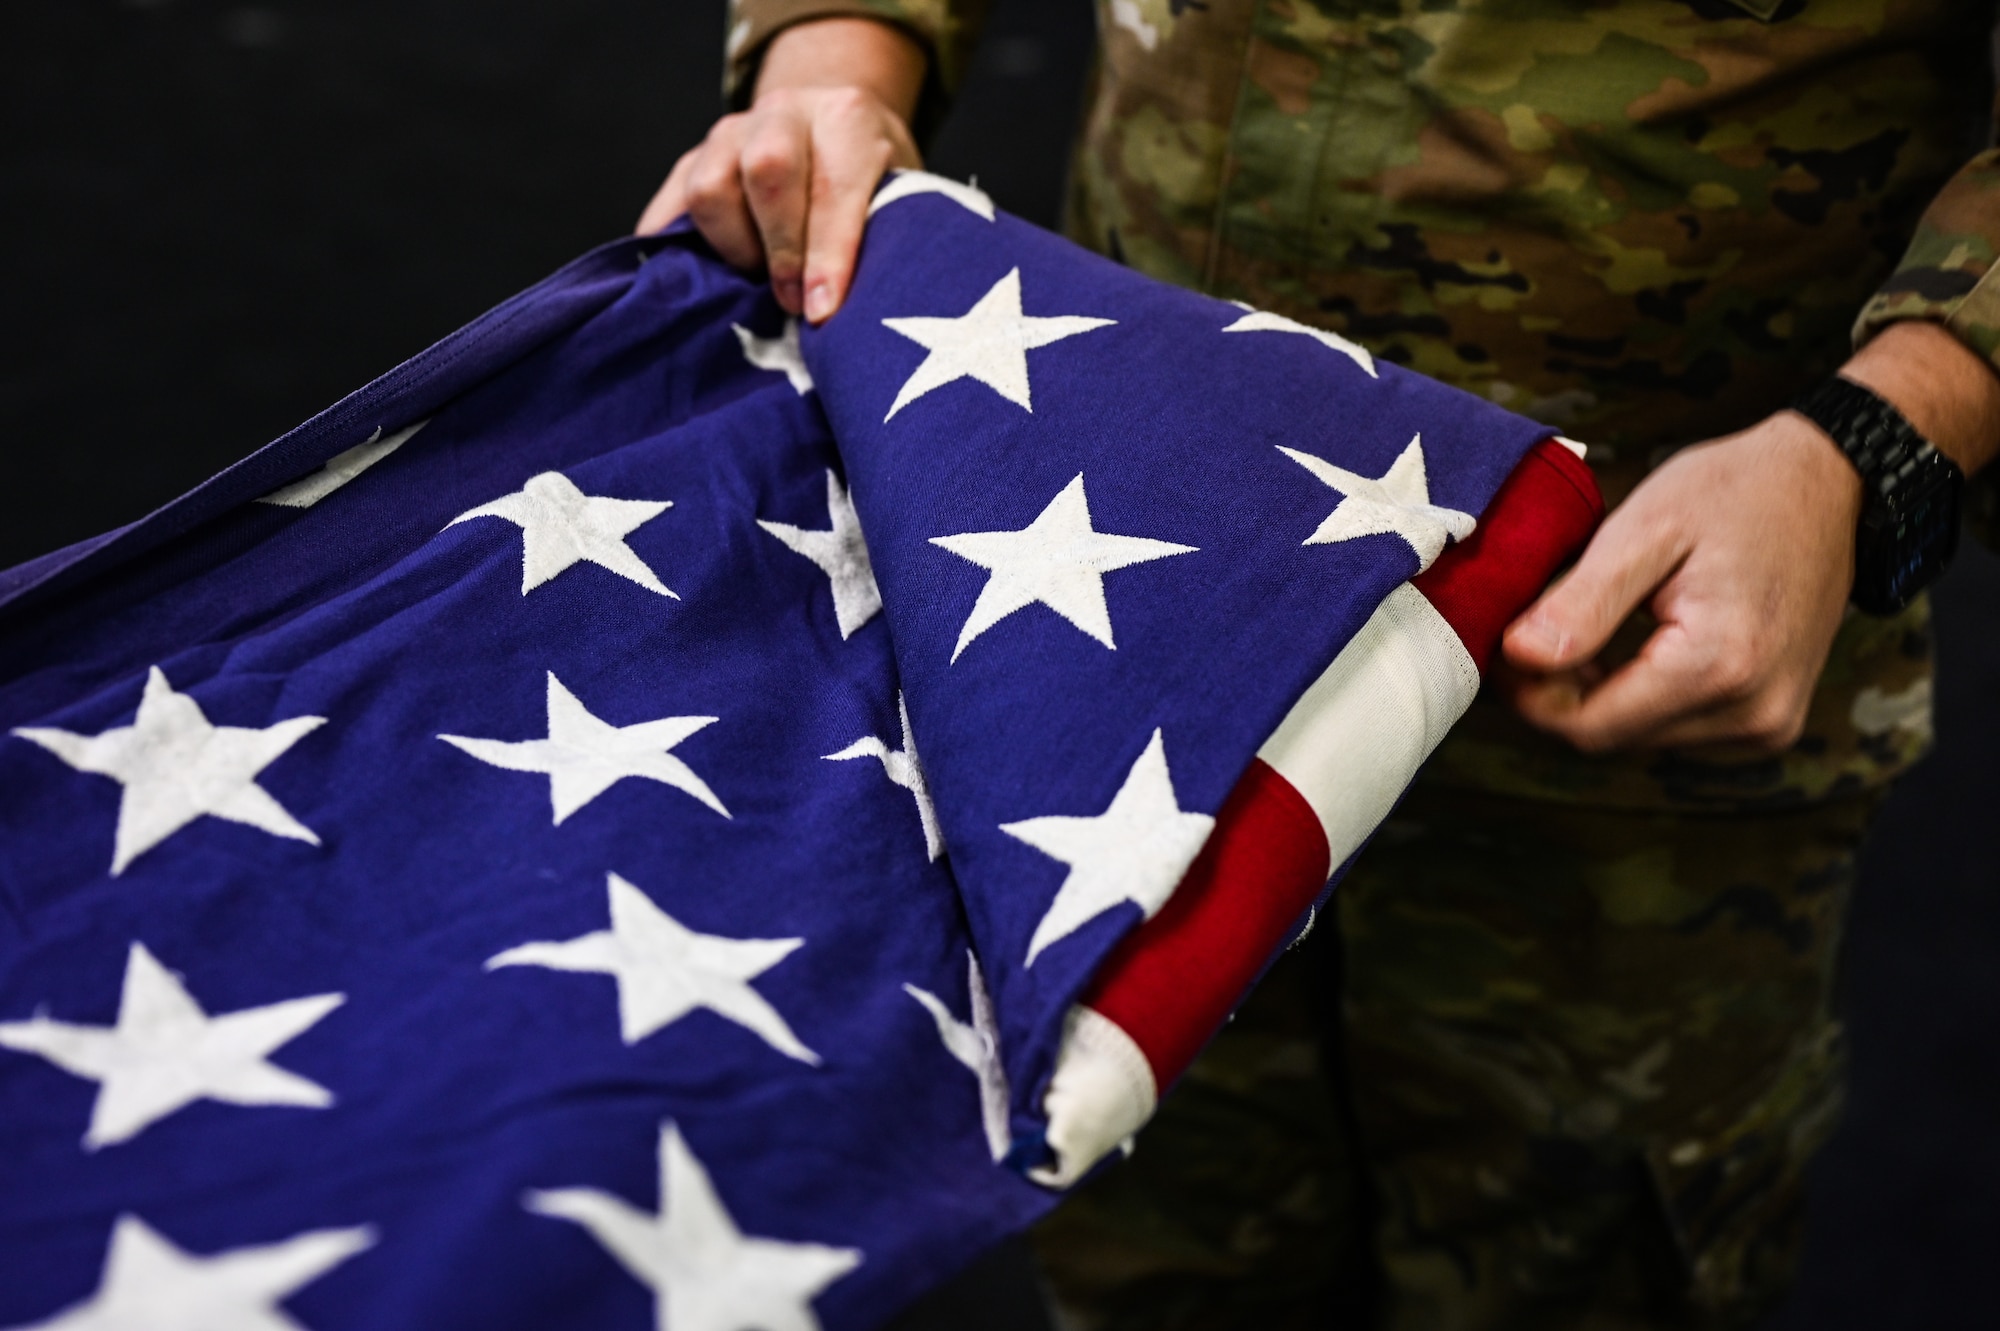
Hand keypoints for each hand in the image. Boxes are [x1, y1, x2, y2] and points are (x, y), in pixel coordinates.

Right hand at [637, 18, 924, 322]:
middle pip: (766, 170)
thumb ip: (881, 235)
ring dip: (733, 247)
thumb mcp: (898, 196)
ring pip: (710, 188)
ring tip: (760, 277)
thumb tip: (847, 313)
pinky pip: (670, 208)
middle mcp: (786, 113)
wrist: (831, 130)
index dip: (826, 255)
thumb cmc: (872, 182)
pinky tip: (697, 282)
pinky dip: (677, 249)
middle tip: (791, 301)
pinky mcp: (692, 159)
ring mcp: (731, 132)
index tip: (820, 311)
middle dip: (779, 249)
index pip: (834, 186)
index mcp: (847, 118)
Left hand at [1500, 416, 1860, 752]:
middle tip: (1532, 630)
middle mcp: (1753, 712)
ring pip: (1639, 737)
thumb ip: (1582, 602)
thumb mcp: (1646, 529)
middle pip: (1611, 736)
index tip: (1503, 648)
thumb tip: (1519, 657)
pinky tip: (1630, 643)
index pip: (1587, 725)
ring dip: (1598, 695)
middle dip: (1559, 693)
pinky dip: (1639, 694)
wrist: (1832, 484)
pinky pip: (1677, 727)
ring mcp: (1768, 724)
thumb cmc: (1738, 491)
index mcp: (1719, 665)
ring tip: (1584, 628)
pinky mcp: (1771, 721)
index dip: (1530, 695)